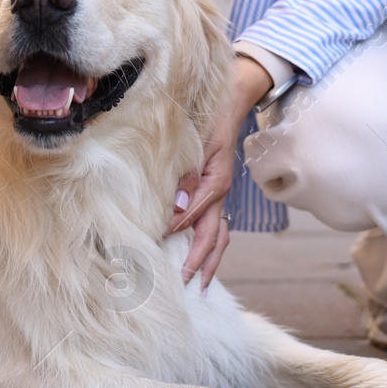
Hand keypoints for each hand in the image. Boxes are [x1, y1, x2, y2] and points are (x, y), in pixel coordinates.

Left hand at [166, 55, 273, 291]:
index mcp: (215, 181)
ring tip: (197, 285)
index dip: (176, 231)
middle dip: (198, 262)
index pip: (195, 215)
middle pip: (213, 236)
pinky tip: (199, 260)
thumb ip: (186, 171)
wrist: (231, 101)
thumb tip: (177, 206)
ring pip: (218, 236)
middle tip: (181, 285)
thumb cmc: (209, 117)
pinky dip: (209, 247)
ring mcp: (220, 195)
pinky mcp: (216, 193)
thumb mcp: (195, 139)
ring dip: (208, 261)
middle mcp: (220, 192)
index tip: (155, 244)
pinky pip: (216, 226)